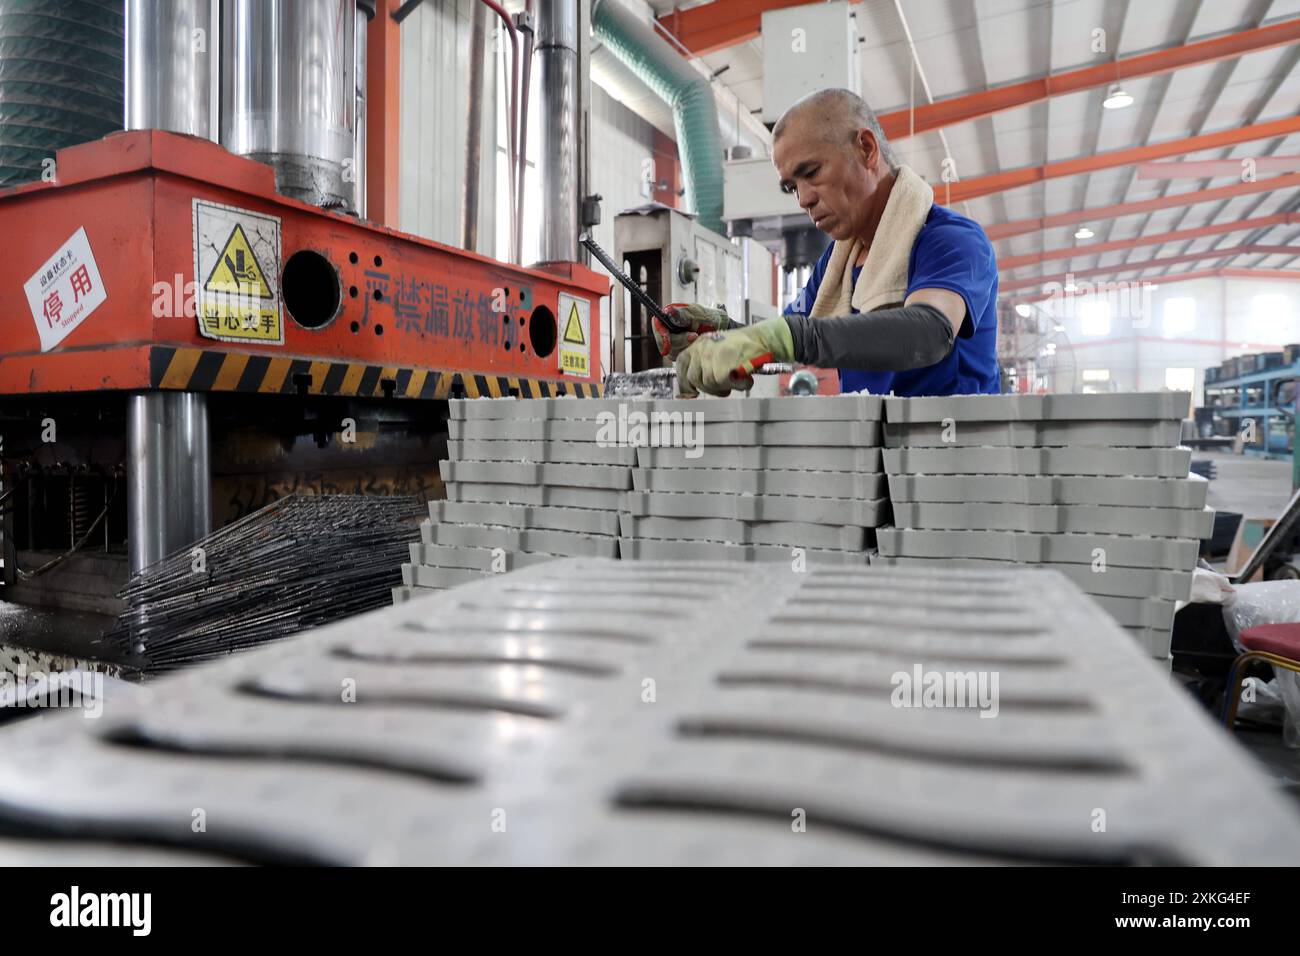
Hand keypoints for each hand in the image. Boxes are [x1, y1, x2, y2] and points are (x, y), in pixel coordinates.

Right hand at [652, 303, 739, 363]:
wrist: (723, 330)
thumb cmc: (711, 319)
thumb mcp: (699, 314)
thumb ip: (683, 314)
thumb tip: (668, 312)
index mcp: (669, 317)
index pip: (658, 327)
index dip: (663, 334)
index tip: (676, 338)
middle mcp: (668, 330)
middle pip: (663, 342)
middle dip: (680, 341)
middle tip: (695, 337)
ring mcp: (673, 343)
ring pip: (672, 352)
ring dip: (686, 347)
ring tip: (700, 339)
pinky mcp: (680, 352)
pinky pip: (680, 358)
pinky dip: (690, 353)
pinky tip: (699, 348)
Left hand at [675, 317, 794, 396]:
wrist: (762, 339)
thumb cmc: (743, 345)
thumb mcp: (717, 345)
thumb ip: (704, 361)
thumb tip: (692, 385)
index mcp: (700, 343)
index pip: (681, 363)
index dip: (684, 379)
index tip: (691, 390)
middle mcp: (702, 350)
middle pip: (693, 378)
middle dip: (706, 387)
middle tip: (721, 388)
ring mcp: (711, 359)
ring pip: (709, 384)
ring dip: (722, 387)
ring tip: (735, 381)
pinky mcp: (722, 370)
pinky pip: (724, 385)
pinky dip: (736, 386)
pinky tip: (744, 381)